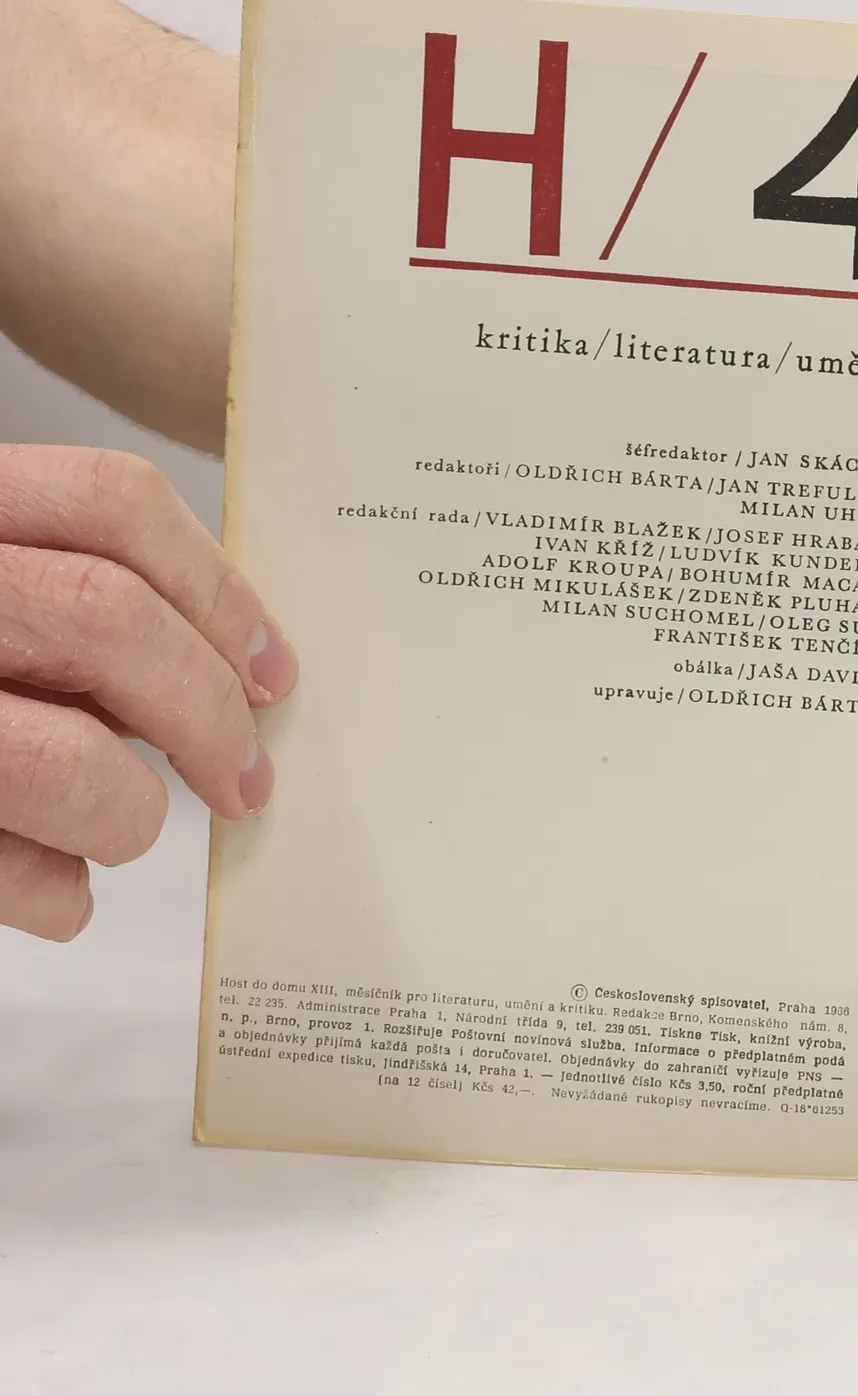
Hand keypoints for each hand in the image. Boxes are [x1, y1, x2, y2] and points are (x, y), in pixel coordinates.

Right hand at [0, 445, 295, 940]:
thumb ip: (64, 596)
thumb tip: (226, 674)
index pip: (108, 503)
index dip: (215, 588)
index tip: (271, 669)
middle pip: (104, 620)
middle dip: (205, 713)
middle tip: (246, 778)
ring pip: (63, 759)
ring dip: (126, 812)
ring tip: (122, 827)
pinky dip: (48, 890)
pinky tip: (56, 892)